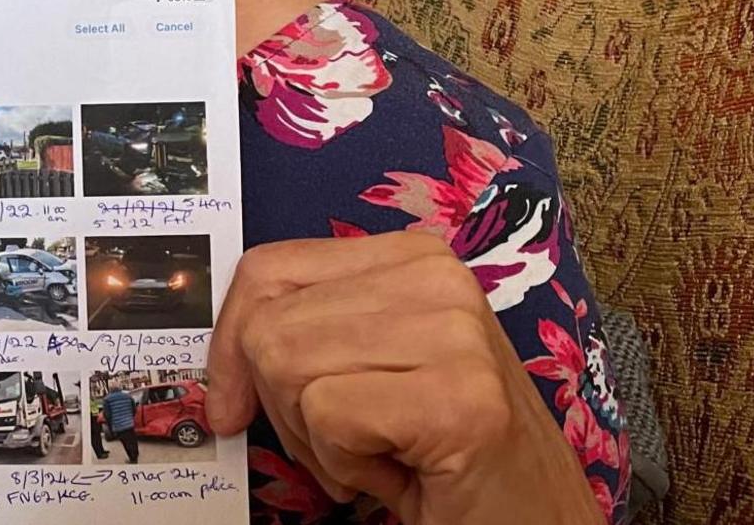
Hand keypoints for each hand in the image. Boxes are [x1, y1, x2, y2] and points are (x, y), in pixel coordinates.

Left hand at [205, 231, 598, 523]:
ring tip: (378, 452)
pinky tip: (400, 471)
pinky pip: (327, 415)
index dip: (229, 340)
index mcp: (413, 256)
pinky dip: (344, 462)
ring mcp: (454, 334)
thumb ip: (307, 330)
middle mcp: (438, 277)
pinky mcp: (459, 398)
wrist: (530, 517)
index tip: (229, 401)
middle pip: (270, 325)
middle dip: (282, 404)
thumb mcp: (370, 365)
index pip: (269, 268)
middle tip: (345, 441)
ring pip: (287, 366)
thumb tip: (222, 354)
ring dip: (317, 438)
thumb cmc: (441, 449)